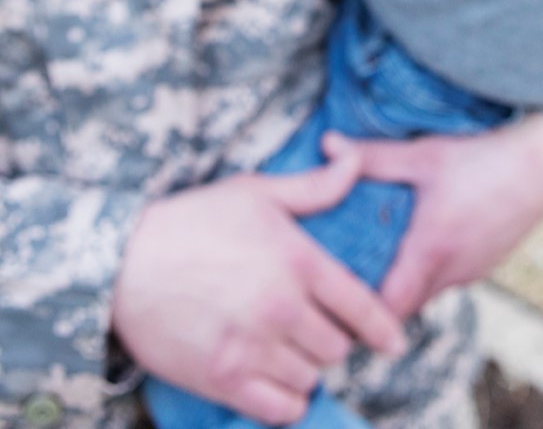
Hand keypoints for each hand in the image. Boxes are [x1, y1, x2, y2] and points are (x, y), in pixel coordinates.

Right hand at [112, 163, 405, 424]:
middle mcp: (281, 308)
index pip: (360, 305)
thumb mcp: (257, 191)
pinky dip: (285, 401)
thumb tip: (354, 163)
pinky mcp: (222, 379)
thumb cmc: (193, 220)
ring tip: (293, 352)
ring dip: (307, 368)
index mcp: (297, 261)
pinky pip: (278, 410)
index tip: (393, 342)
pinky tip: (278, 382)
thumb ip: (315, 186)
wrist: (123, 264)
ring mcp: (251, 347)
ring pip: (310, 378)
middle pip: (337, 347)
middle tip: (318, 330)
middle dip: (334, 339)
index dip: (382, 328)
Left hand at [321, 113, 542, 317]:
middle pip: (404, 307)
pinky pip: (448, 280)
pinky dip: (430, 272)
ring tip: (378, 258)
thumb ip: (372, 156)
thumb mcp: (424, 154)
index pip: (386, 311)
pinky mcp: (486, 264)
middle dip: (376, 298)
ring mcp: (472, 272)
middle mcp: (451, 273)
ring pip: (427, 294)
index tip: (332, 296)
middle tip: (345, 278)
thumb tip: (326, 145)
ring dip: (405, 283)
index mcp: (429, 251)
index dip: (357, 312)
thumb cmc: (482, 158)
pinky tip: (420, 243)